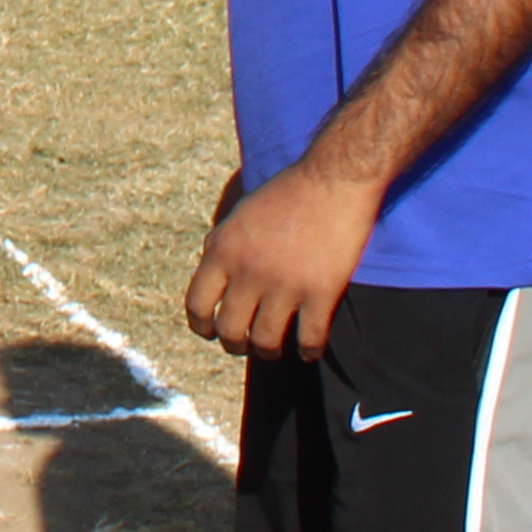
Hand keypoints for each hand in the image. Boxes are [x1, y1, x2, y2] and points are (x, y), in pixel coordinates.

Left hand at [183, 159, 377, 359]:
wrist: (333, 180)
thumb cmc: (285, 194)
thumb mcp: (238, 215)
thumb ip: (222, 247)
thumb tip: (212, 280)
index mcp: (223, 250)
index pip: (197, 304)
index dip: (202, 326)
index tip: (210, 332)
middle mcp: (249, 271)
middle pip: (230, 331)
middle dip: (235, 344)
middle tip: (244, 345)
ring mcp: (285, 285)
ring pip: (266, 342)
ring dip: (268, 352)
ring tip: (273, 349)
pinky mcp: (321, 293)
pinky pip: (310, 339)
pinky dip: (308, 351)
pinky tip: (309, 350)